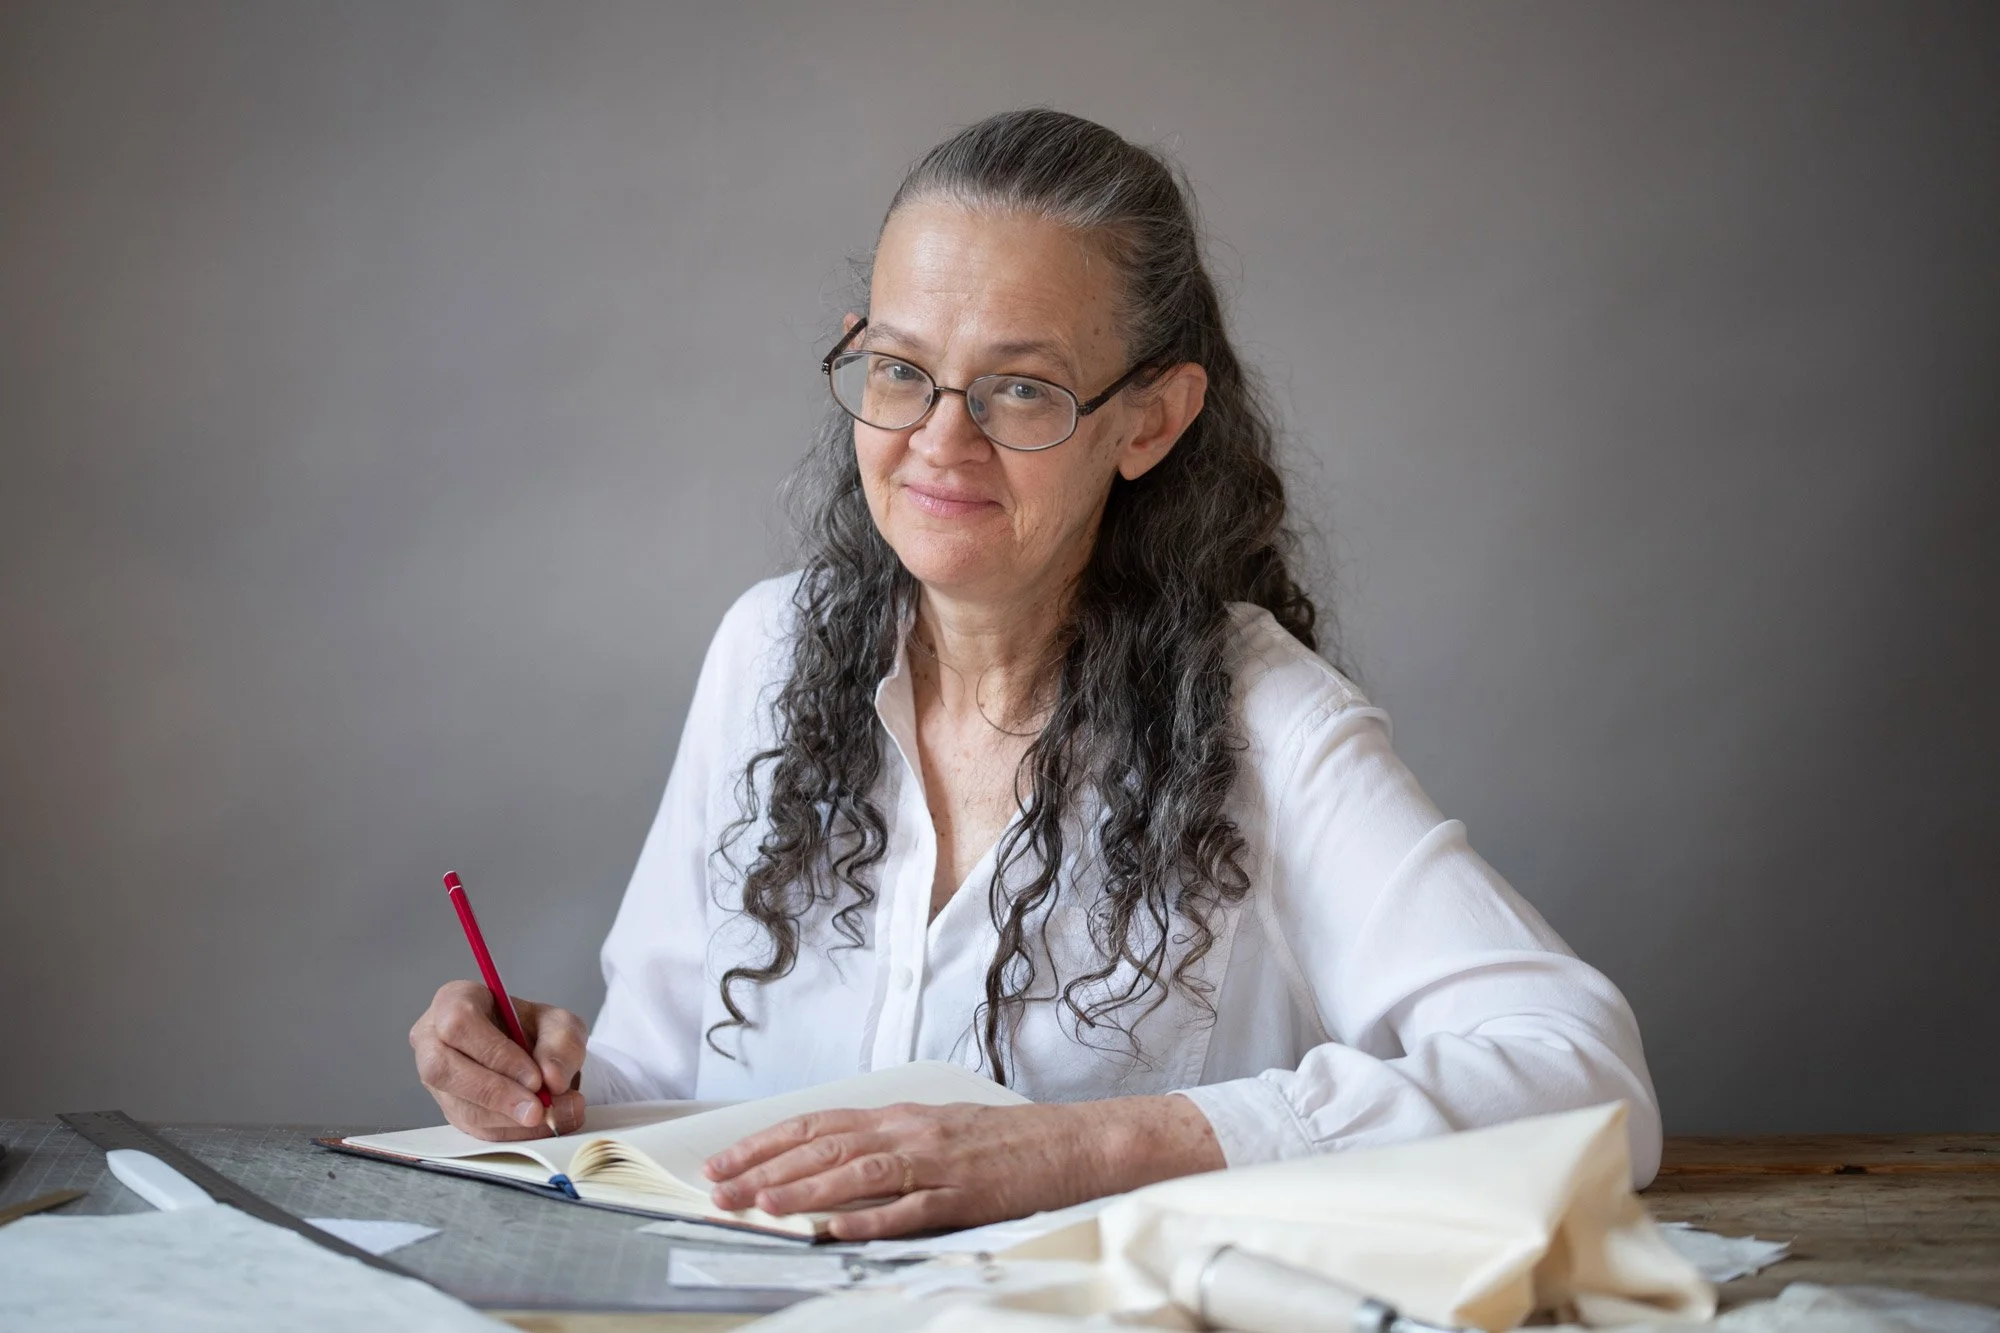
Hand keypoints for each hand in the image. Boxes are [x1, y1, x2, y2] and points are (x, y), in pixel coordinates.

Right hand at [409, 980, 587, 1139]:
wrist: (535, 1055)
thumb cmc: (536, 1030)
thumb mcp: (560, 1024)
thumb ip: (562, 1043)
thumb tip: (552, 1079)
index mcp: (454, 1001)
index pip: (460, 1024)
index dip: (496, 1054)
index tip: (534, 1077)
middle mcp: (433, 1040)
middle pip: (443, 1069)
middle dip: (495, 1093)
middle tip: (537, 1108)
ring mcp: (437, 1079)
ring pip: (459, 1105)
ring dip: (508, 1118)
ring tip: (550, 1115)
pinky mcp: (449, 1109)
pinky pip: (473, 1128)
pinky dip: (510, 1131)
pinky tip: (537, 1125)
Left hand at [701, 1094, 1224, 1239]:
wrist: (1073, 1142)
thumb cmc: (1005, 1141)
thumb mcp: (937, 1130)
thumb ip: (887, 1145)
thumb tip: (828, 1165)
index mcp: (901, 1116)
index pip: (818, 1126)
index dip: (767, 1143)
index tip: (725, 1161)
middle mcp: (910, 1132)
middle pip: (824, 1147)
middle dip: (766, 1168)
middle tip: (720, 1188)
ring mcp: (936, 1163)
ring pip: (857, 1173)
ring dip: (804, 1190)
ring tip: (760, 1205)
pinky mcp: (963, 1196)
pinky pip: (908, 1209)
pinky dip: (867, 1218)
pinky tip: (834, 1229)